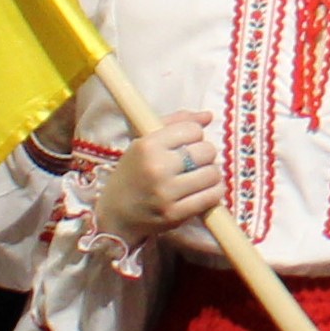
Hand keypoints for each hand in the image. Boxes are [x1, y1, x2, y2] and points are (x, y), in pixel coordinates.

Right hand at [97, 113, 223, 242]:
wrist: (116, 215)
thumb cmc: (134, 174)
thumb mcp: (145, 143)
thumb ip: (176, 123)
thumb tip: (208, 116)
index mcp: (147, 146)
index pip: (193, 130)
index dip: (193, 136)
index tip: (185, 145)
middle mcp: (157, 168)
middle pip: (207, 151)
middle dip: (204, 155)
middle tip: (193, 163)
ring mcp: (166, 193)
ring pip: (213, 173)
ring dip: (210, 175)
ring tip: (198, 178)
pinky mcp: (175, 214)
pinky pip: (212, 197)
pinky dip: (213, 192)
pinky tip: (203, 191)